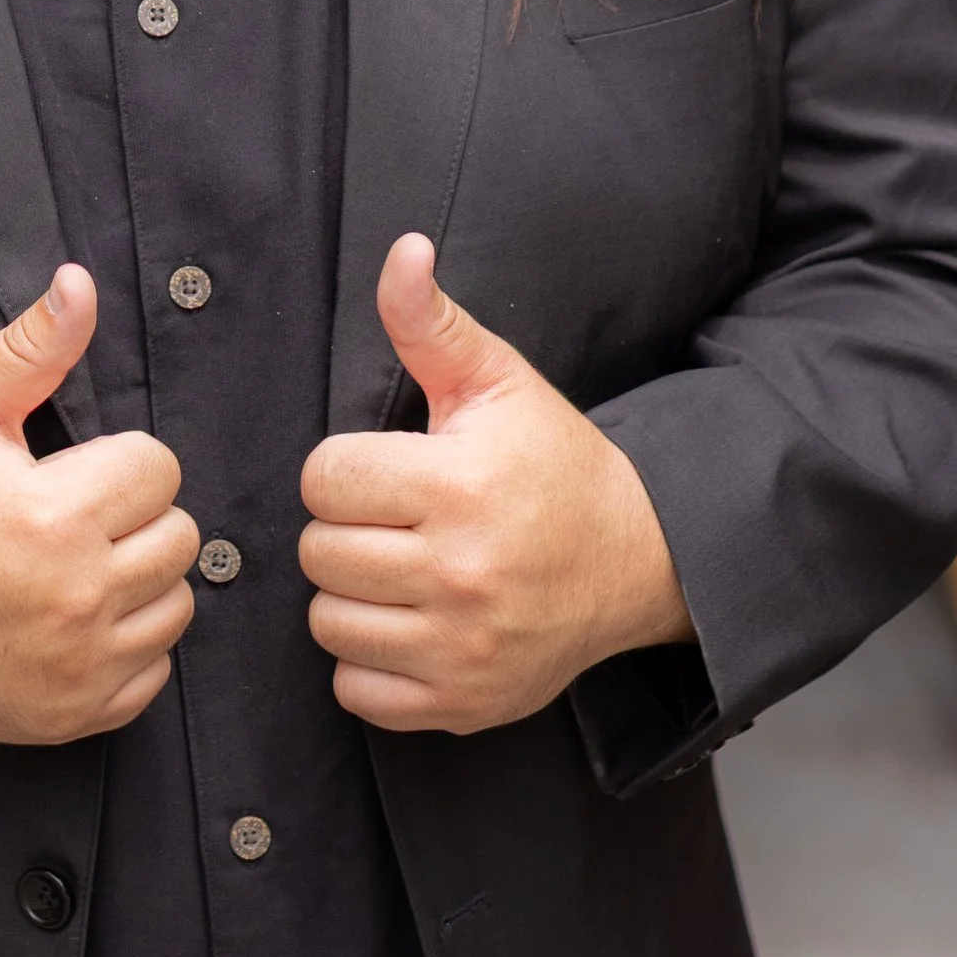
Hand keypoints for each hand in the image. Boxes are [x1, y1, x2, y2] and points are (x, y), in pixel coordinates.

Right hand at [0, 266, 198, 743]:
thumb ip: (31, 347)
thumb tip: (80, 283)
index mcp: (54, 517)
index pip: (162, 467)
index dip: (118, 459)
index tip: (69, 472)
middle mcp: (76, 598)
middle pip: (181, 537)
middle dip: (134, 517)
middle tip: (72, 517)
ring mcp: (77, 666)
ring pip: (177, 605)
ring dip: (139, 581)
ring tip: (73, 565)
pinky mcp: (73, 714)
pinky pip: (154, 672)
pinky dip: (127, 645)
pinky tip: (72, 619)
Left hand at [298, 234, 693, 733]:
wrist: (637, 561)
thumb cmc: (553, 465)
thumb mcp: (498, 382)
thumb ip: (431, 322)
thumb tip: (402, 251)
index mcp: (461, 486)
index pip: (324, 479)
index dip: (345, 468)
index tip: (388, 470)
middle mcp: (462, 574)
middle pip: (319, 552)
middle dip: (347, 530)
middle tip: (397, 521)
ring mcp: (463, 649)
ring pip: (327, 624)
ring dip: (352, 598)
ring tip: (402, 570)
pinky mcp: (464, 705)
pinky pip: (356, 691)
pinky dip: (369, 665)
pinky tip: (410, 625)